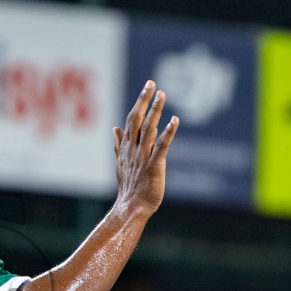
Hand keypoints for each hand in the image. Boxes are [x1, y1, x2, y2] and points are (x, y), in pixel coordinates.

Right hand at [112, 80, 178, 212]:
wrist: (131, 207)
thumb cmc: (129, 187)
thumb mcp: (121, 162)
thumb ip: (119, 144)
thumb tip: (115, 128)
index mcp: (127, 147)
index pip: (132, 119)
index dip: (140, 102)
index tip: (148, 86)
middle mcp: (134, 149)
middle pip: (138, 119)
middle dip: (144, 100)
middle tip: (152, 83)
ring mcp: (143, 157)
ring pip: (149, 129)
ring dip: (155, 111)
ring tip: (162, 95)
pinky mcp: (154, 166)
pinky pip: (162, 146)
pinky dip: (169, 132)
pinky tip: (175, 120)